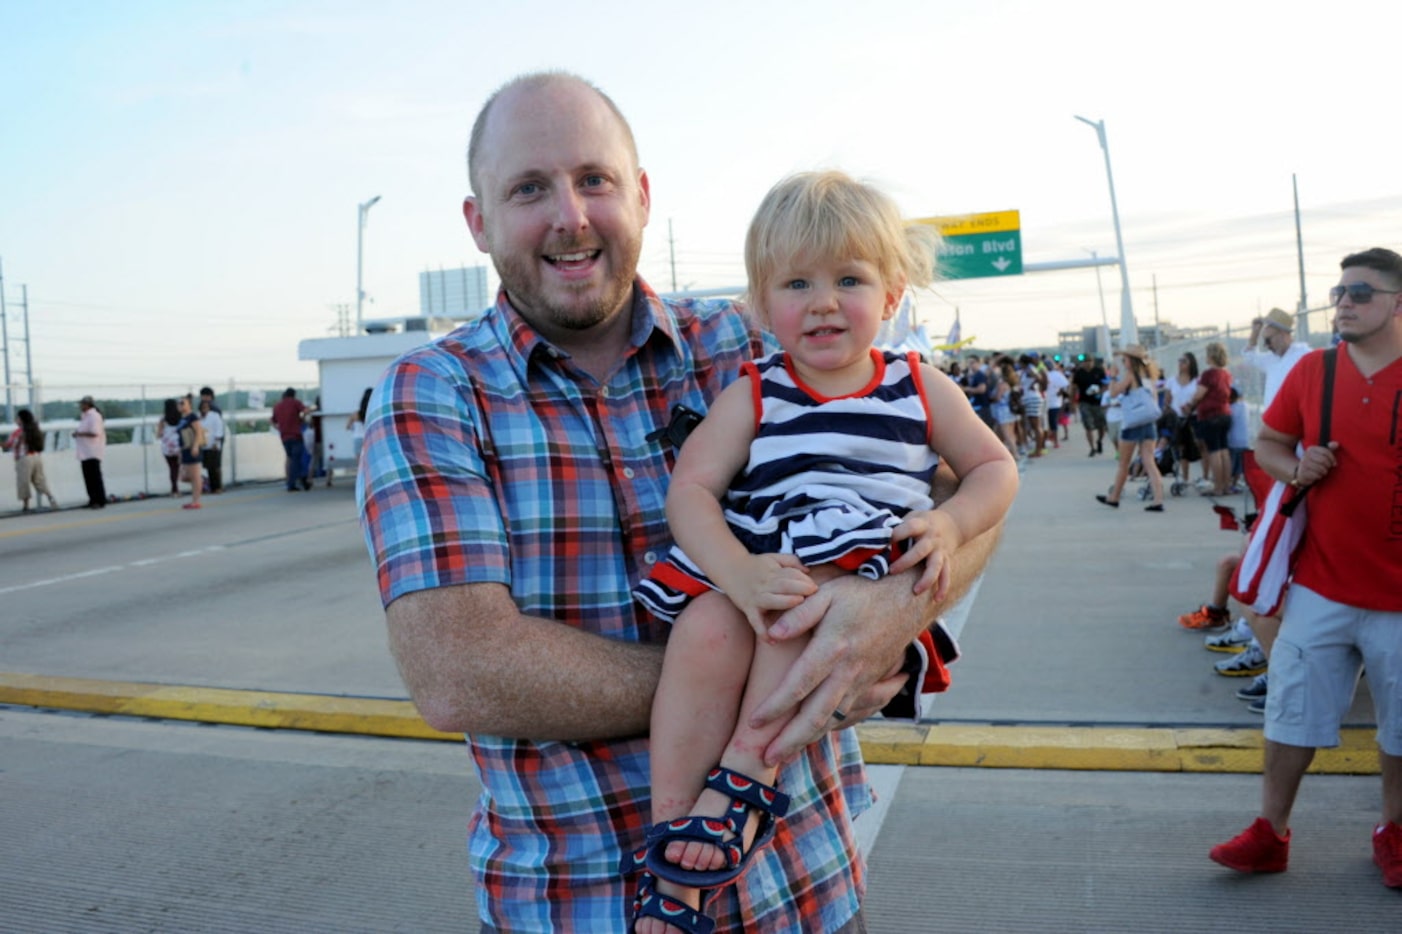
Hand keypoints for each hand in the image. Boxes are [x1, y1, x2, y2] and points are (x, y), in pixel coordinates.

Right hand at [719, 553, 815, 638]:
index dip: (804, 579)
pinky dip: (762, 631)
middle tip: (814, 592)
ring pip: (771, 600)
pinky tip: (772, 641)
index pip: (790, 574)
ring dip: (785, 601)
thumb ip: (792, 561)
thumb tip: (809, 571)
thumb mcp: (773, 558)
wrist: (729, 568)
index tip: (815, 586)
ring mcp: (756, 597)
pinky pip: (755, 621)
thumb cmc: (756, 565)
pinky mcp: (748, 609)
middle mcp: (764, 584)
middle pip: (783, 585)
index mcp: (772, 572)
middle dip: (800, 587)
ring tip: (798, 602)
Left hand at [750, 572, 924, 766]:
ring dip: (808, 740)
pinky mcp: (870, 685)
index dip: (775, 706)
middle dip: (790, 740)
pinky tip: (814, 738)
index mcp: (834, 648)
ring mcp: (862, 682)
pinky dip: (831, 730)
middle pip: (817, 715)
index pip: (799, 684)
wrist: (907, 603)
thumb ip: (799, 613)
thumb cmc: (861, 594)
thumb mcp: (828, 593)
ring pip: (833, 720)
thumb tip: (771, 635)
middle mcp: (848, 671)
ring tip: (784, 756)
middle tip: (766, 759)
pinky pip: (849, 716)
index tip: (753, 722)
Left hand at [886, 509, 960, 600]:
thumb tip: (873, 537)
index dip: (898, 534)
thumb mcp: (912, 517)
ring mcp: (940, 551)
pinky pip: (946, 576)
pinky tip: (936, 599)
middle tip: (891, 571)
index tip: (883, 542)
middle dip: (906, 562)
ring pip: (936, 566)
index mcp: (922, 524)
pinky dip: (942, 588)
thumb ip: (898, 526)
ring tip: (916, 591)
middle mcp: (932, 538)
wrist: (952, 523)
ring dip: (926, 579)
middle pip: (921, 550)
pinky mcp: (946, 561)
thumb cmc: (923, 522)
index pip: (910, 527)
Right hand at [1294, 441, 1338, 486]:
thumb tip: (1336, 444)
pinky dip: (1319, 476)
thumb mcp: (1322, 454)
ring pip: (1321, 468)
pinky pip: (1316, 475)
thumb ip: (1330, 448)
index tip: (1334, 463)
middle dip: (1328, 466)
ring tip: (1323, 472)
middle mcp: (1306, 455)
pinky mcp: (1302, 472)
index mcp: (1311, 449)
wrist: (1302, 472)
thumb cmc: (1316, 462)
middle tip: (1328, 468)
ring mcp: (1303, 464)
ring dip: (1324, 472)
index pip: (1326, 452)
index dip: (1332, 459)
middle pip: (1323, 460)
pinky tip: (1317, 475)